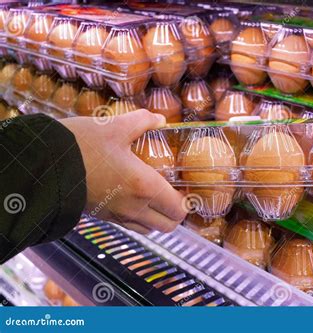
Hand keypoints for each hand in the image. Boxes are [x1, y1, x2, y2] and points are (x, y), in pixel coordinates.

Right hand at [60, 109, 186, 233]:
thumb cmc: (82, 145)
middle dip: (176, 214)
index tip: (187, 191)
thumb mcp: (116, 126)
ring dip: (158, 218)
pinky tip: (136, 199)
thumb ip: (143, 121)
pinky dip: (140, 219)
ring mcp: (118, 216)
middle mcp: (135, 207)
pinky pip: (131, 226)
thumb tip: (160, 120)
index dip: (187, 203)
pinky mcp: (104, 217)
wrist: (45, 165)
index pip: (178, 210)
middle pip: (168, 226)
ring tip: (157, 198)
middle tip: (175, 196)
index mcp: (145, 186)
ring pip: (150, 229)